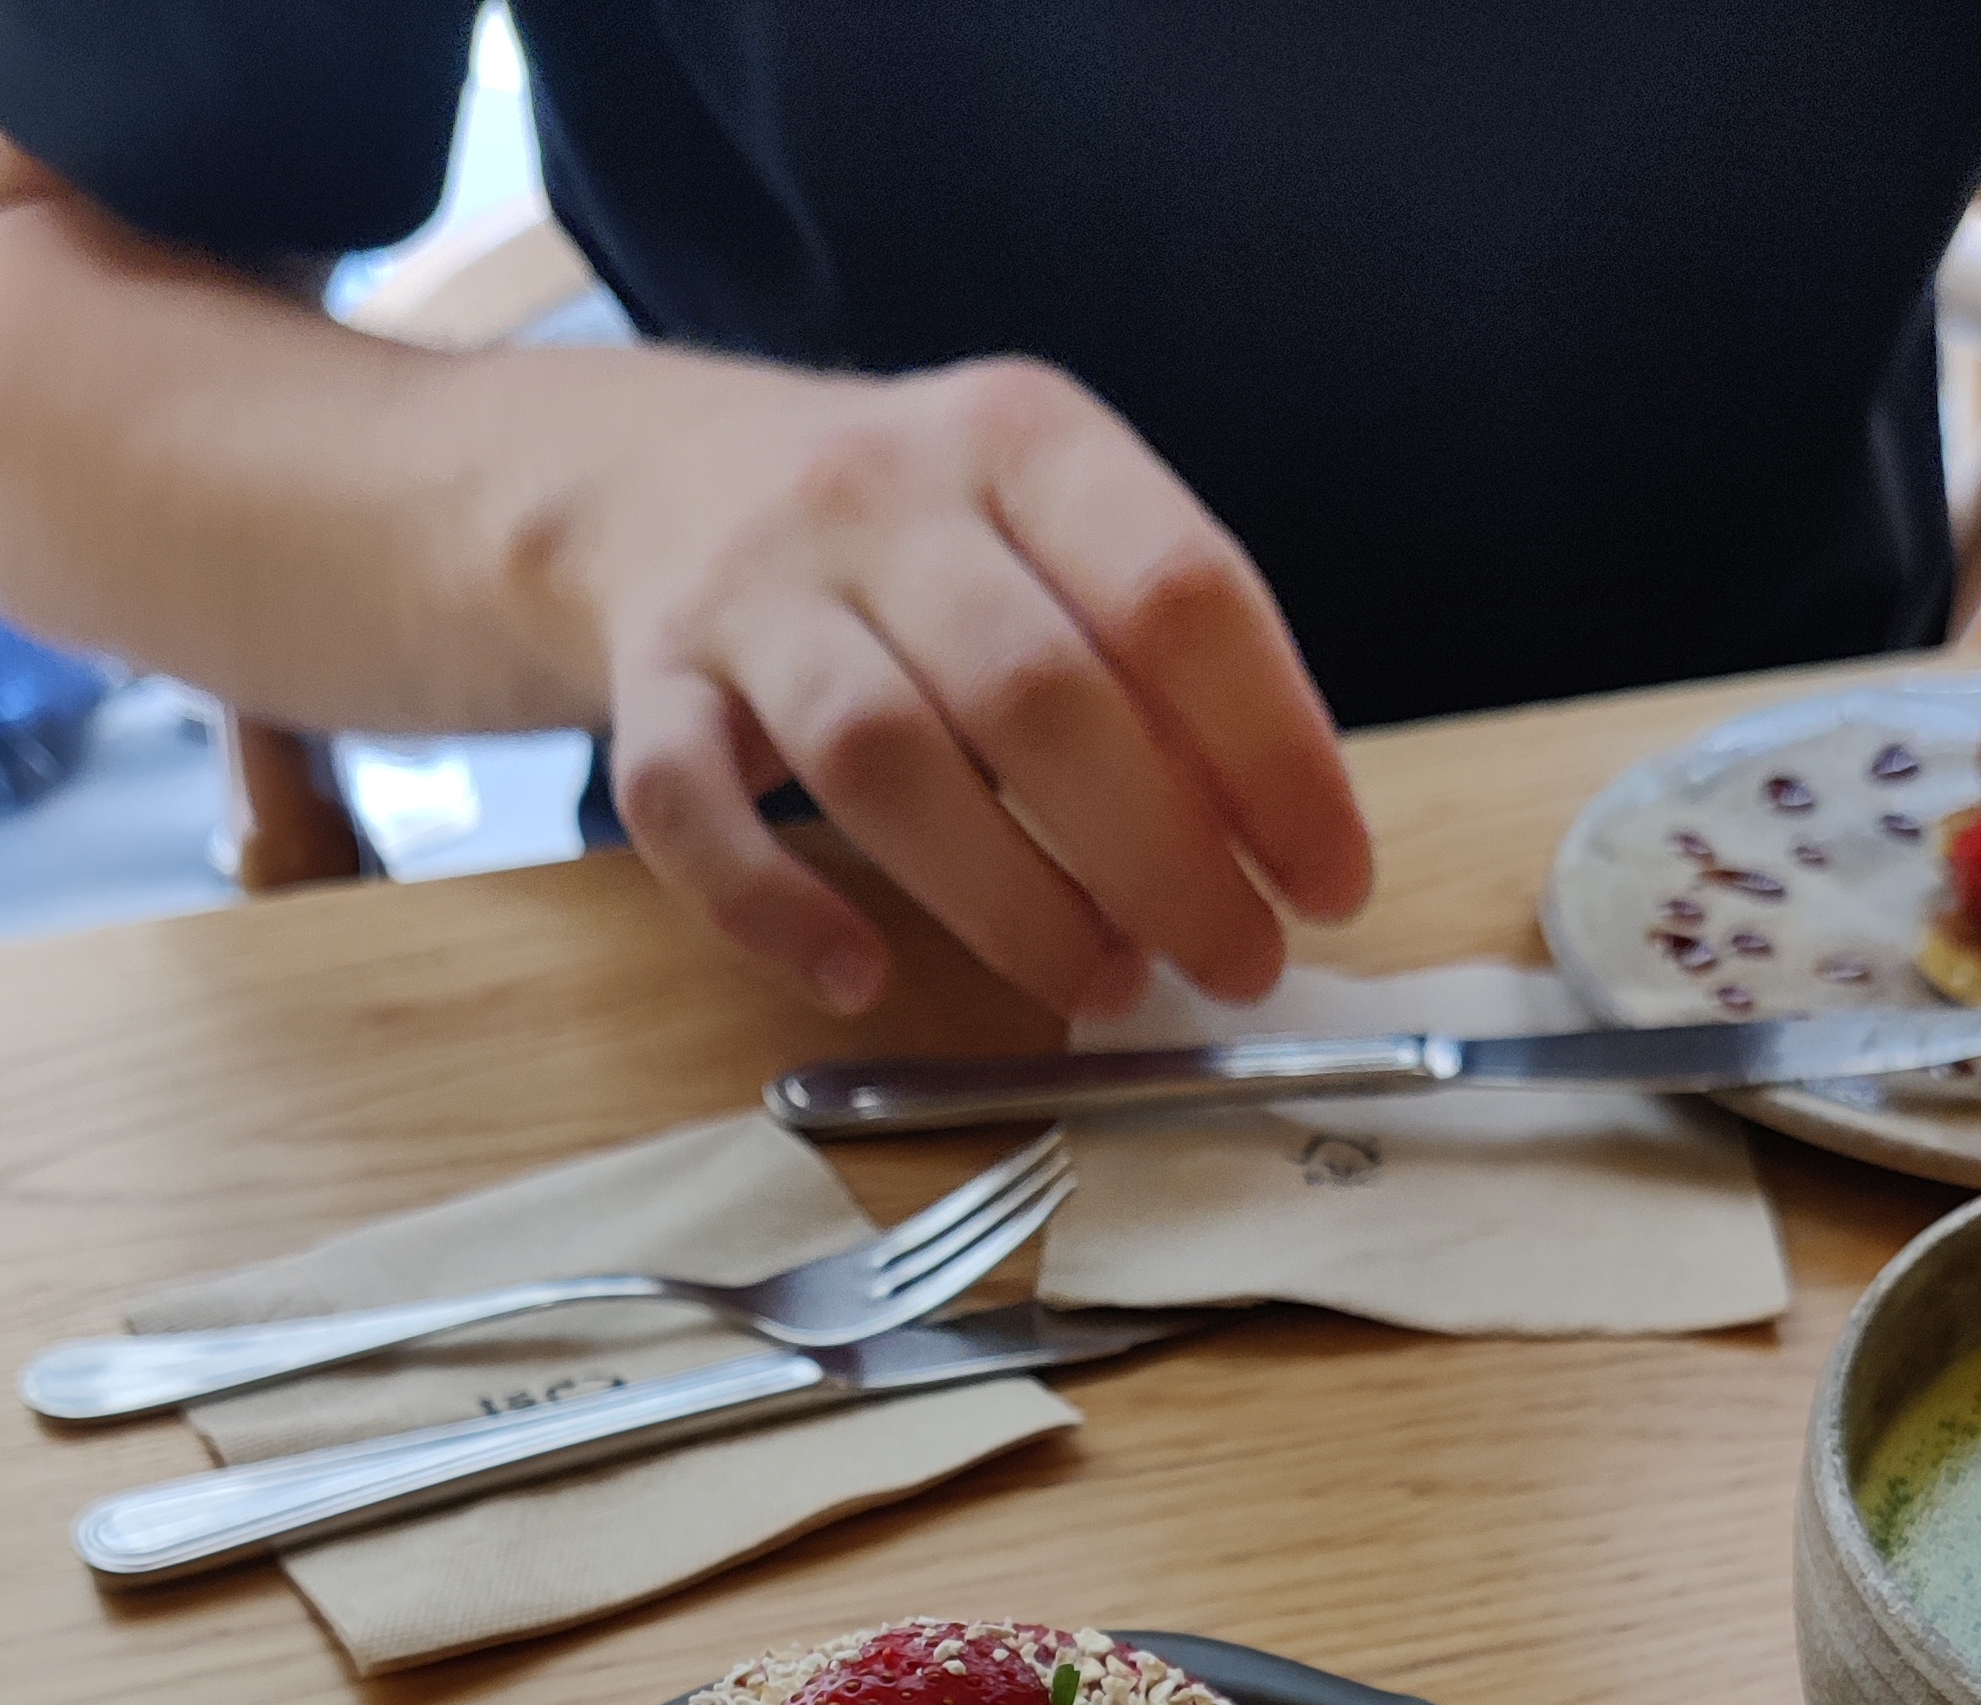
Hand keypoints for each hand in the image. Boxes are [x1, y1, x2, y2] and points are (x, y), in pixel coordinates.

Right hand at [542, 352, 1374, 1017]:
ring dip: (1007, 901)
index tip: (1331, 883)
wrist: (660, 475)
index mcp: (1020, 441)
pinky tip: (857, 978)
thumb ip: (1153, 654)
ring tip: (1101, 987)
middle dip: (1162, 856)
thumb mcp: (1048, 530)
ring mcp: (751, 591)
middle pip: (1037, 692)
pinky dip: (774, 908)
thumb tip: (1277, 839)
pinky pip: (688, 810)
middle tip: (1236, 965)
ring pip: (881, 757)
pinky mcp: (648, 684)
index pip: (1177, 594)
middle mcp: (880, 496)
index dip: (1273, 755)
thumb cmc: (911, 543)